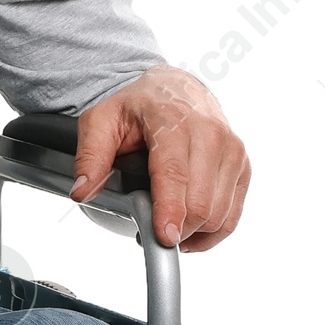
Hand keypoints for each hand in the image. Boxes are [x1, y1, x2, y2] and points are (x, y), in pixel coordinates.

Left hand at [72, 65, 249, 253]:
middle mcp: (212, 134)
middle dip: (177, 230)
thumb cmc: (139, 106)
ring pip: (219, 214)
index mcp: (175, 121)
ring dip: (193, 234)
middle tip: (149, 234)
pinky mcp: (243, 166)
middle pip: (201, 202)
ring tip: (166, 229)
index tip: (164, 238)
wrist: (175, 87)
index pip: (175, 174)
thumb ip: (90, 156)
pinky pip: (232, 215)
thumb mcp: (102, 121)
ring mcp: (232, 151)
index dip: (170, 211)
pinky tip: (189, 233)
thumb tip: (81, 192)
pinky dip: (212, 232)